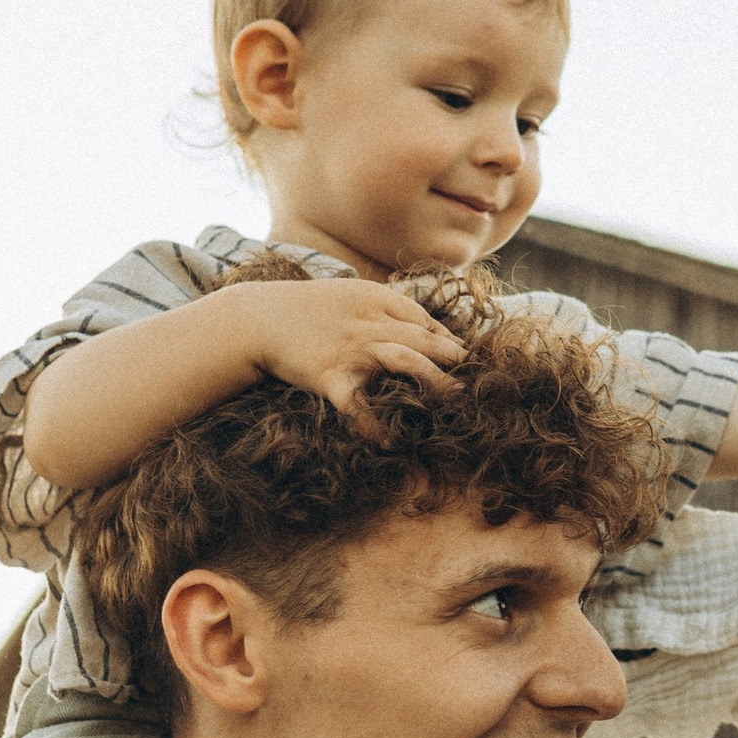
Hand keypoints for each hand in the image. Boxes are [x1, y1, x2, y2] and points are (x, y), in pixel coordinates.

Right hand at [236, 279, 465, 407]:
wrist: (256, 318)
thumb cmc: (307, 308)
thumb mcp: (351, 295)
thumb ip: (388, 309)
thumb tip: (429, 328)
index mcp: (376, 301)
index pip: (425, 321)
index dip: (450, 341)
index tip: (469, 361)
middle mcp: (370, 324)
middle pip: (424, 339)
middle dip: (455, 359)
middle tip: (481, 380)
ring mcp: (352, 350)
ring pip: (404, 361)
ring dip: (434, 380)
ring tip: (457, 399)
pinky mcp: (330, 376)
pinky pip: (357, 403)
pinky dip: (373, 424)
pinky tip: (390, 442)